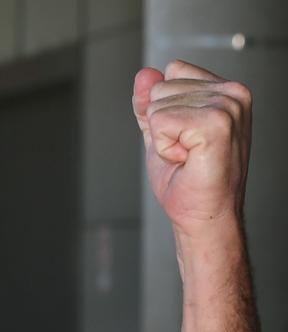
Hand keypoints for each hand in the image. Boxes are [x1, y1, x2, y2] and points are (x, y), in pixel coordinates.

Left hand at [132, 60, 250, 240]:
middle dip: (162, 126)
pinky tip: (188, 159)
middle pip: (161, 87)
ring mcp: (227, 106)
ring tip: (189, 156)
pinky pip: (160, 122)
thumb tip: (144, 74)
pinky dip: (165, 147)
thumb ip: (150, 102)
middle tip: (187, 151)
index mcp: (225, 90)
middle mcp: (232, 93)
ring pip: (158, 105)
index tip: (185, 136)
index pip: (173, 70)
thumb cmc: (189, 180)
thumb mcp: (160, 132)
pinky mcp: (216, 123)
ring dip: (164, 139)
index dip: (165, 108)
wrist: (203, 214)